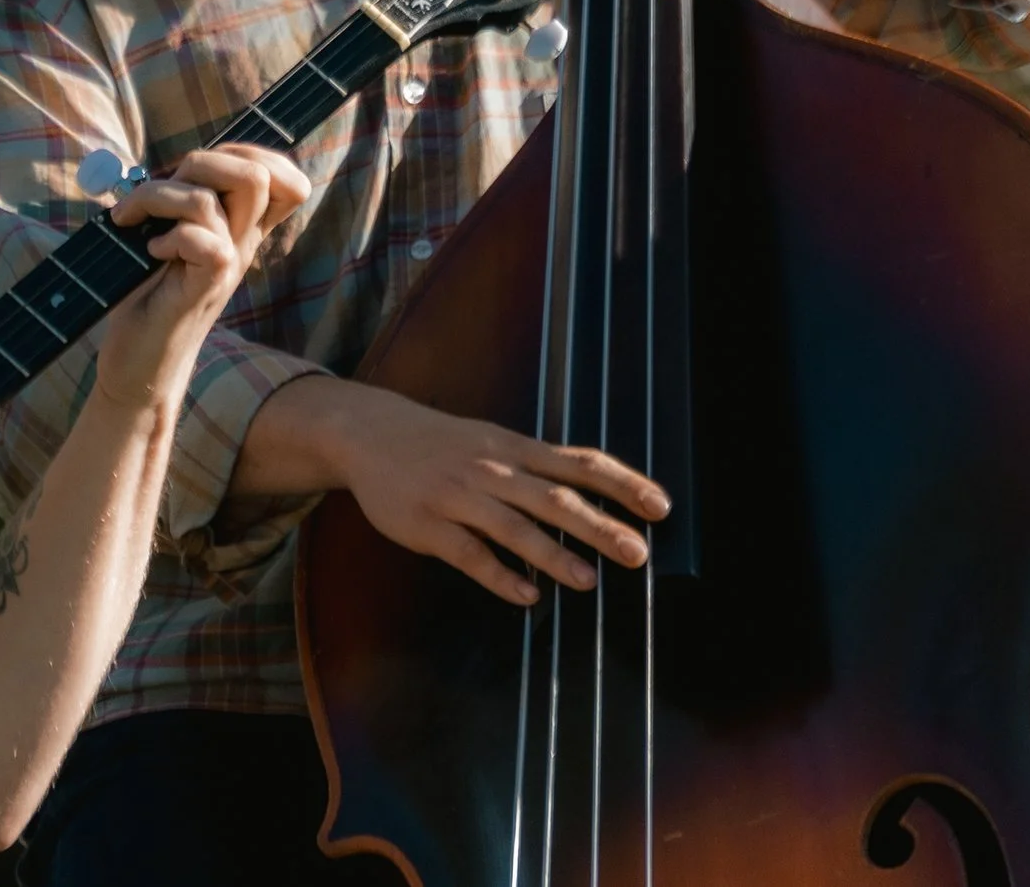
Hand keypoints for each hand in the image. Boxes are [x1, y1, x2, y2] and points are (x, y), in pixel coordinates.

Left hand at [93, 145, 310, 411]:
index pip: (282, 175)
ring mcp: (225, 268)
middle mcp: (241, 244)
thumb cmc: (147, 299)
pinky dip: (167, 237)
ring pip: (212, 200)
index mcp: (240, 229)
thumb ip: (182, 205)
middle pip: (257, 173)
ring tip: (134, 220)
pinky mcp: (201, 291)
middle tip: (160, 189)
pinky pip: (202, 242)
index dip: (248, 151)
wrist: (140, 367)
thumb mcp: (170, 240)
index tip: (195, 168)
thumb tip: (168, 166)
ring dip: (159, 196)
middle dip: (201, 161)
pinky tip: (150, 252)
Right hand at [326, 383, 668, 605]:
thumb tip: (596, 493)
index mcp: (514, 449)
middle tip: (637, 553)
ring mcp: (457, 496)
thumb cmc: (443, 443)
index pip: (579, 463)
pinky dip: (499, 575)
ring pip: (511, 527)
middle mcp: (491, 470)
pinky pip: (468, 553)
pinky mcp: (427, 524)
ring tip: (588, 580)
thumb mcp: (493, 440)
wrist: (369, 433)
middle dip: (598, 525)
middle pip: (553, 498)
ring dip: (552, 554)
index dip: (622, 484)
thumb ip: (538, 466)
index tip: (660, 507)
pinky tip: (527, 595)